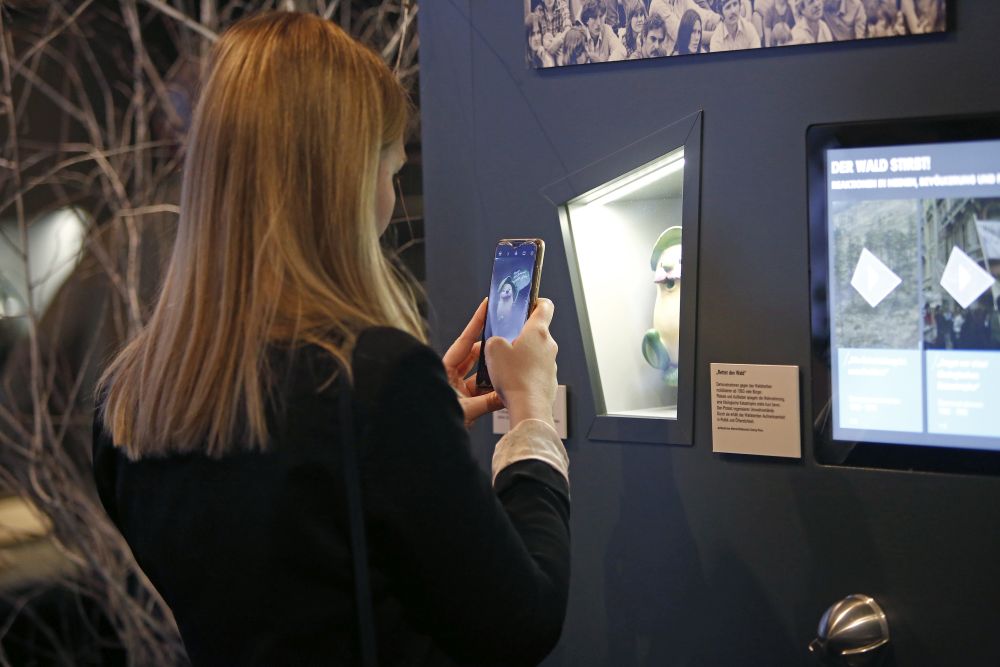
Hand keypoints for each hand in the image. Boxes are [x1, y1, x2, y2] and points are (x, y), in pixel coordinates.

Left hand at [443, 299, 503, 427]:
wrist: (425, 440)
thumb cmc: (434, 422)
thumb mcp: (465, 410)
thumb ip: (487, 401)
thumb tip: (507, 394)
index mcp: (444, 371)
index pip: (463, 342)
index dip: (476, 324)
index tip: (486, 306)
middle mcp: (449, 377)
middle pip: (473, 356)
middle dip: (491, 349)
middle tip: (506, 337)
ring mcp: (455, 389)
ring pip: (479, 373)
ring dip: (493, 371)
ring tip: (509, 364)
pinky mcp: (462, 401)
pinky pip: (480, 389)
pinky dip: (492, 388)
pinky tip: (504, 386)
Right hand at [485, 298, 557, 428]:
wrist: (529, 408)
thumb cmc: (514, 378)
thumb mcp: (493, 350)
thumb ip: (494, 338)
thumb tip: (498, 341)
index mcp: (538, 331)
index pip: (545, 306)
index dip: (535, 301)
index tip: (527, 303)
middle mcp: (549, 345)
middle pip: (537, 331)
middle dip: (521, 333)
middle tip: (505, 339)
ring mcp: (551, 363)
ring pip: (536, 352)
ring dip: (523, 354)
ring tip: (506, 365)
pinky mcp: (549, 379)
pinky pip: (536, 369)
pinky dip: (526, 371)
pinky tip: (512, 380)